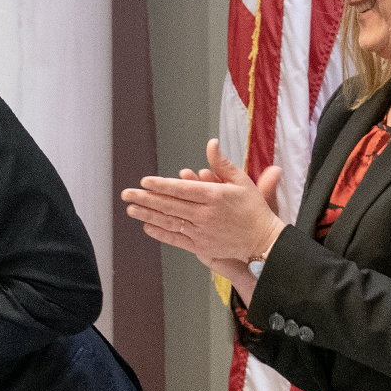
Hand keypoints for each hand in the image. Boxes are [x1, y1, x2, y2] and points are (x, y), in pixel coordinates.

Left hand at [121, 138, 283, 286]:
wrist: (263, 241)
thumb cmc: (254, 209)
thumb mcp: (242, 181)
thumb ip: (222, 163)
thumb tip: (211, 143)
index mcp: (215, 196)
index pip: (181, 189)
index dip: (160, 185)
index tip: (144, 181)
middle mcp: (205, 215)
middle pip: (169, 205)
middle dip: (145, 199)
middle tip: (127, 194)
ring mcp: (202, 232)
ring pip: (169, 222)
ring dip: (147, 215)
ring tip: (131, 209)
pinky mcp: (202, 247)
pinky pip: (176, 239)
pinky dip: (160, 233)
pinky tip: (147, 227)